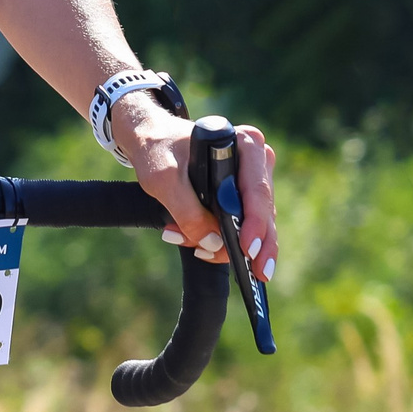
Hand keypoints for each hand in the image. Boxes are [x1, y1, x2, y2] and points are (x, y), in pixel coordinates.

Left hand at [115, 93, 279, 284]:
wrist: (149, 139)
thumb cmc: (156, 150)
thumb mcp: (163, 179)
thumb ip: (186, 211)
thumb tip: (214, 243)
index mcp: (243, 144)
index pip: (256, 189)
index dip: (256, 222)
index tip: (248, 248)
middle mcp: (256, 159)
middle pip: (263, 210)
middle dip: (252, 244)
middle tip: (255, 273)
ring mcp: (252, 177)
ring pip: (254, 222)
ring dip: (230, 243)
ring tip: (200, 252)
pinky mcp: (243, 193)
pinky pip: (242, 222)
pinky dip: (224, 238)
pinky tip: (203, 248)